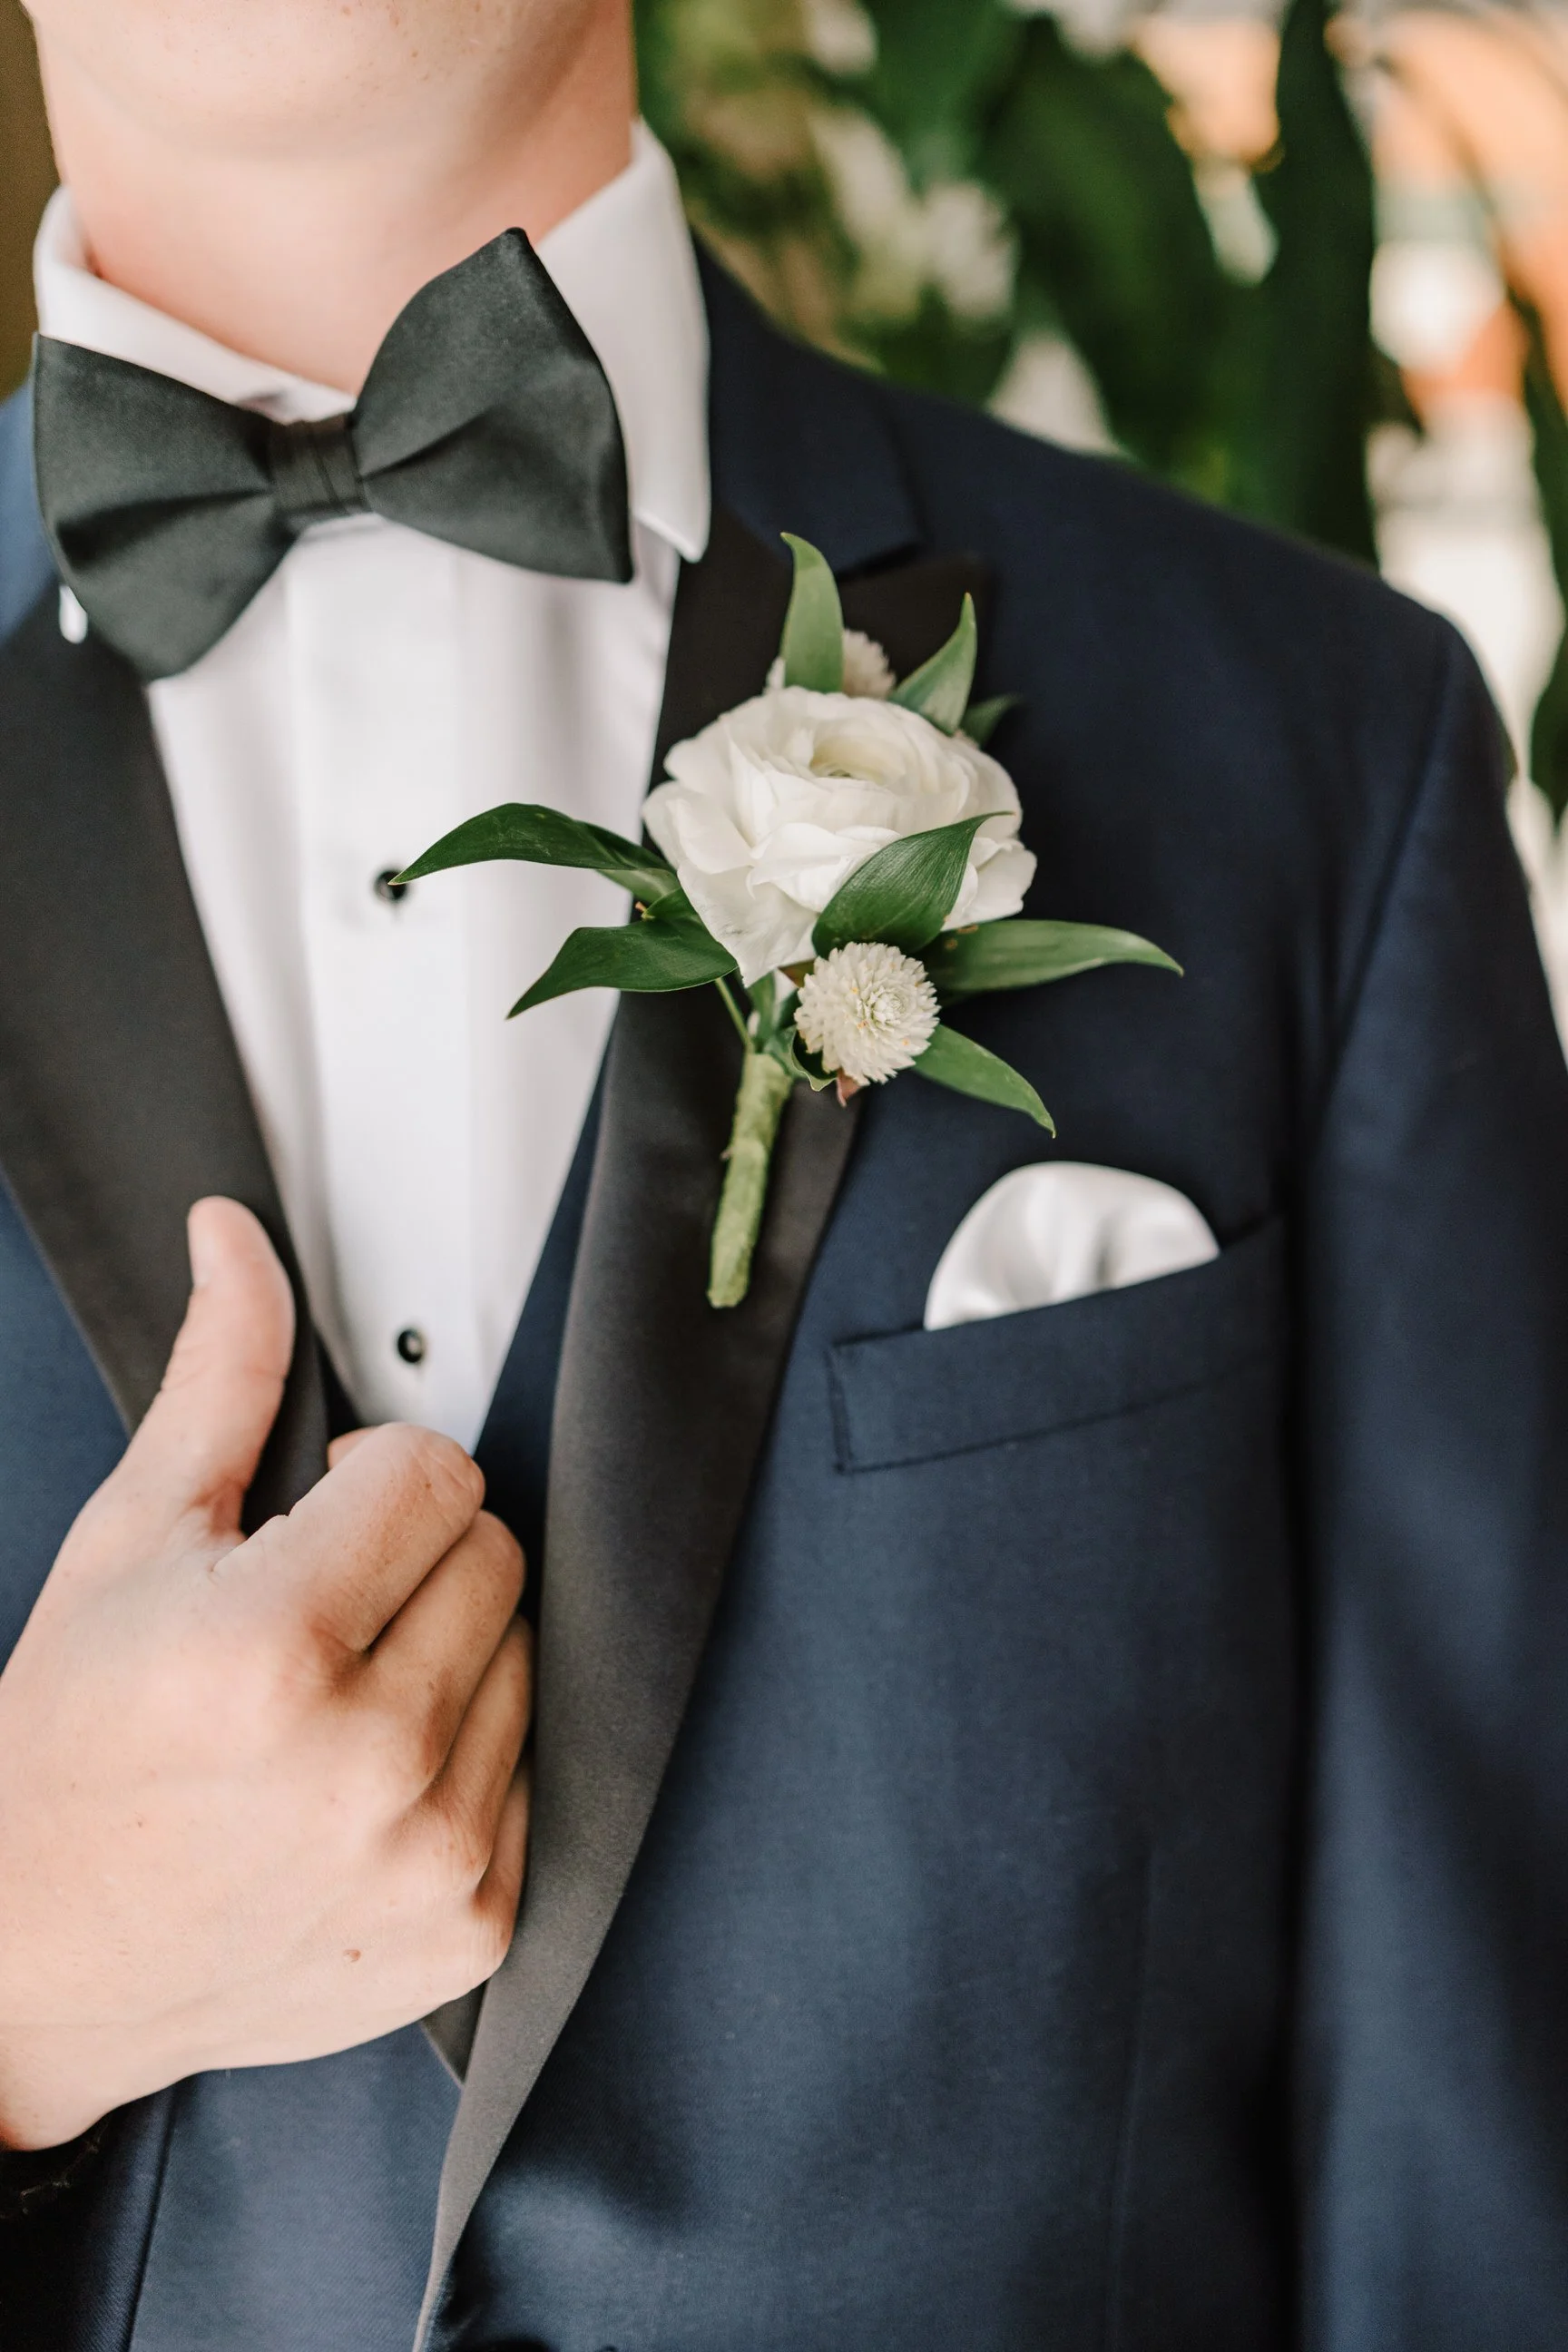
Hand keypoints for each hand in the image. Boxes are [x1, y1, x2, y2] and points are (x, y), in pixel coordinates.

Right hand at [0, 1199, 528, 2149]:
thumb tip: (238, 1237)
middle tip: (319, 1609)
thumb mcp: (127, 1542)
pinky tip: (370, 1774)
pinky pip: (538, 1766)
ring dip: (450, 1649)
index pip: (437, 1471)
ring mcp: (430, 1855)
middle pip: (495, 1553)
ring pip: (526, 1651)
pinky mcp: (473, 1924)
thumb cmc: (72, 1753)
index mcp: (271, 1649)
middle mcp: (366, 1762)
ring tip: (338, 1696)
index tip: (316, 1516)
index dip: (370, 1476)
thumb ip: (220, 1378)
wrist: (42, 1963)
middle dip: (416, 1553)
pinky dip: (470, 1753)